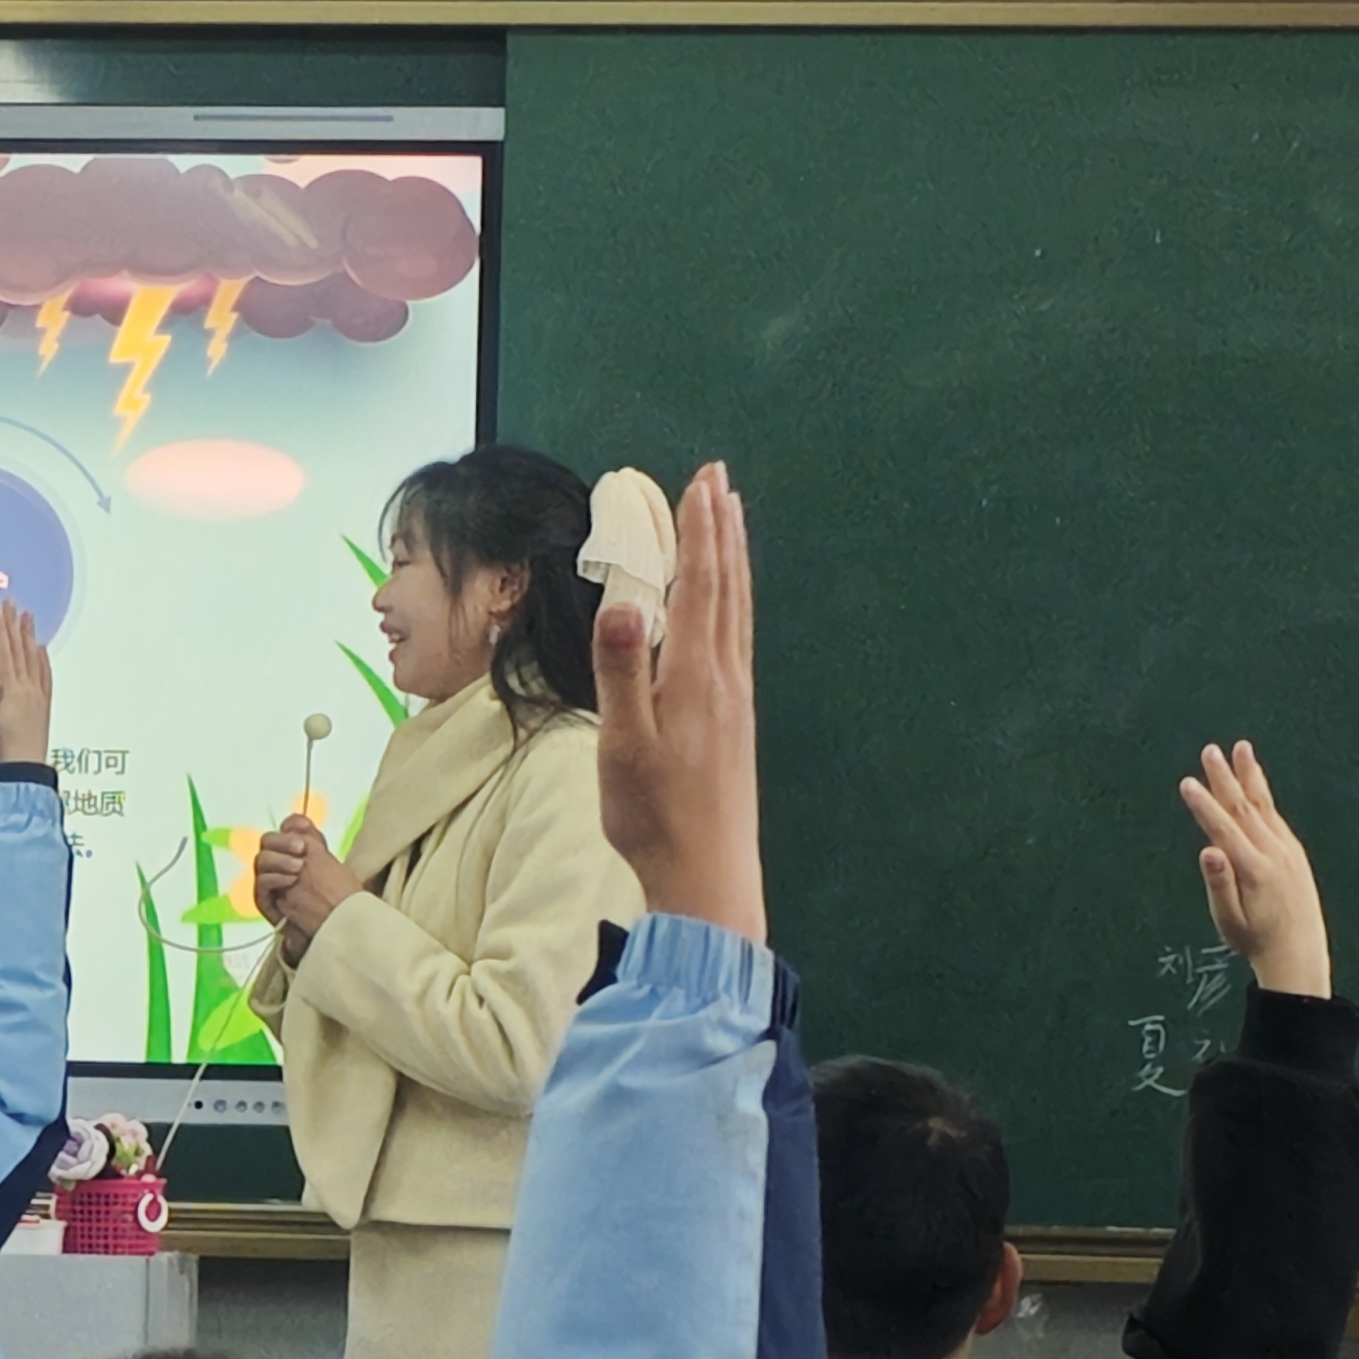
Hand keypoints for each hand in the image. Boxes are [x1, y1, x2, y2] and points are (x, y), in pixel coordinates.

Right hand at [0, 600, 54, 770]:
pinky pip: (45, 675)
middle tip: (13, 603)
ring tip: (28, 617)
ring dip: (30, 636)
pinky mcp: (43, 706)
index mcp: (10, 691)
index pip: (3, 652)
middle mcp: (28, 689)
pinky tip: (40, 650)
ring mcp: (38, 697)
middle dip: (15, 624)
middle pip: (20, 650)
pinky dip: (43, 659)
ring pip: (34, 659)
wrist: (23, 773)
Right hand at [256, 813, 364, 945]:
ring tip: (299, 868)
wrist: (336, 922)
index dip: (291, 826)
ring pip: (262, 859)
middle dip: (283, 841)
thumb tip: (301, 820)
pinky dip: (275, 877)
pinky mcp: (265, 898)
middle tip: (301, 848)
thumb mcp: (327, 860)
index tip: (304, 829)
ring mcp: (271, 879)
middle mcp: (280, 861)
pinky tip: (291, 881)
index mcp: (296, 848)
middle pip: (268, 840)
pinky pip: (262, 881)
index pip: (285, 828)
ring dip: (280, 860)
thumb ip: (313, 839)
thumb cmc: (336, 893)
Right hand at [594, 461, 764, 943]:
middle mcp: (725, 680)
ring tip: (728, 521)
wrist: (709, 878)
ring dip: (731, 559)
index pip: (698, 586)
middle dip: (720, 530)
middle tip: (718, 480)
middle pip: (727, 587)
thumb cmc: (656, 818)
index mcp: (696, 678)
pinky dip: (732, 600)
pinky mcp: (736, 721)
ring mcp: (736, 700)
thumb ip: (621, 671)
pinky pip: (736, 638)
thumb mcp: (624, 745)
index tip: (699, 483)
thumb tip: (622, 604)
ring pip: (737, 610)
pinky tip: (726, 604)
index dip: (698, 532)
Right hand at [1180, 741, 1328, 998]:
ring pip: (1264, 806)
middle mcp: (1274, 854)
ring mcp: (1288, 851)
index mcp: (1254, 869)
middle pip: (1245, 807)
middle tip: (1211, 751)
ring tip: (1241, 749)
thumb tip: (1208, 850)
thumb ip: (1219, 883)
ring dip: (1250, 776)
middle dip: (1225, 777)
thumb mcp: (1229, 920)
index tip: (1187, 782)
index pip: (1223, 828)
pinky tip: (1256, 786)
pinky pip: (1276, 818)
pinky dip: (1263, 797)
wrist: (1298, 954)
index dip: (1203, 804)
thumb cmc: (1255, 940)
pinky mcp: (1295, 854)